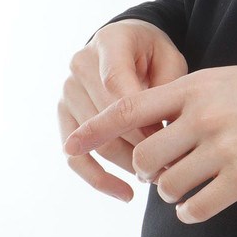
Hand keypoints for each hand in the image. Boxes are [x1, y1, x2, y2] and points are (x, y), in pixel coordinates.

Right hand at [58, 19, 188, 202]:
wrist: (129, 44)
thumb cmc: (155, 54)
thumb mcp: (171, 59)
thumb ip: (168, 88)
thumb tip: (163, 134)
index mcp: (110, 42)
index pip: (116, 83)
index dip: (141, 117)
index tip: (170, 138)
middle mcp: (80, 65)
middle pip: (105, 118)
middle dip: (141, 146)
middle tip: (172, 167)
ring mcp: (67, 91)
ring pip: (93, 141)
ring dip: (126, 165)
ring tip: (158, 178)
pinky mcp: (64, 116)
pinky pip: (75, 156)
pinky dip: (99, 179)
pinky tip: (125, 194)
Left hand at [62, 56, 236, 222]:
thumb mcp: (227, 79)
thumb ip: (188, 100)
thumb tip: (155, 129)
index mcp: (195, 87)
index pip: (128, 107)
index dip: (95, 128)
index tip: (70, 143)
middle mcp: (203, 116)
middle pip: (146, 157)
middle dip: (149, 171)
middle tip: (165, 172)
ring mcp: (224, 148)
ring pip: (168, 186)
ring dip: (173, 192)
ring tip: (192, 185)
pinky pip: (196, 207)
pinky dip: (192, 211)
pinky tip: (205, 202)